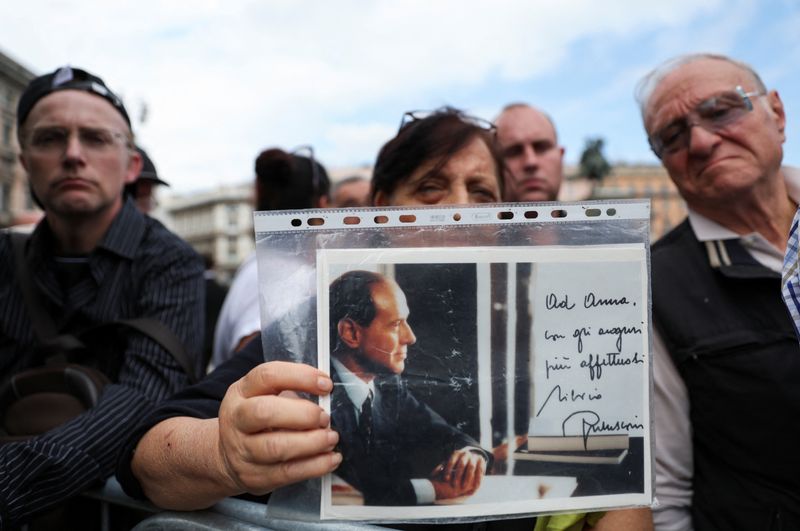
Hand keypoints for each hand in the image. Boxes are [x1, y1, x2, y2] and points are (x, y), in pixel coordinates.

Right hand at [216, 361, 340, 495]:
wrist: (229, 457)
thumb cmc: (258, 420)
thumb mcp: (266, 396)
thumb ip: (293, 393)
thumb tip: (328, 399)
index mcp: (241, 391)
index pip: (268, 376)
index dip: (300, 377)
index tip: (326, 384)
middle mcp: (237, 419)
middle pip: (265, 412)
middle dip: (303, 414)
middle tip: (325, 418)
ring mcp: (242, 450)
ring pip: (276, 447)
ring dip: (312, 442)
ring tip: (331, 438)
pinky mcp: (254, 476)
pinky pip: (287, 473)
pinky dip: (315, 466)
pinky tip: (331, 459)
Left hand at [430, 447, 486, 500]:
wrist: (473, 454)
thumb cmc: (457, 462)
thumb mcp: (450, 461)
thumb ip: (442, 467)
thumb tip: (433, 474)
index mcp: (457, 453)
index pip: (451, 460)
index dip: (448, 470)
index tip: (446, 479)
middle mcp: (466, 453)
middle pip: (461, 464)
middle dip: (458, 475)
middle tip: (454, 485)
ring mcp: (474, 456)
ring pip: (471, 467)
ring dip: (467, 478)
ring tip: (463, 488)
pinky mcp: (482, 461)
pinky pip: (480, 471)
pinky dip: (477, 479)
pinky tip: (474, 487)